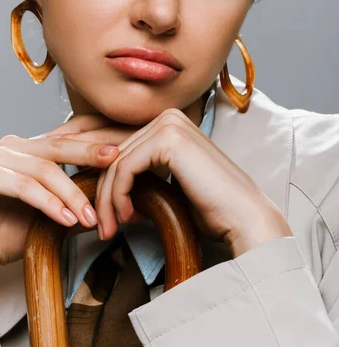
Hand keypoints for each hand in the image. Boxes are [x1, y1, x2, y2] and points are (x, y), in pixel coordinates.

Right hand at [0, 114, 122, 282]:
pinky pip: (23, 185)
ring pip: (43, 169)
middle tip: (119, 161)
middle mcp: (12, 146)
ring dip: (71, 193)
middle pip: (60, 145)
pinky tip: (66, 219)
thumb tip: (119, 201)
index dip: (99, 138)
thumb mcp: (53, 216)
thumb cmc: (7, 233)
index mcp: (30, 148)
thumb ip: (78, 202)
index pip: (69, 136)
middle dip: (92, 154)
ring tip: (91, 216)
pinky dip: (47, 203)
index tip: (130, 145)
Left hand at [87, 108, 291, 255]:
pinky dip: (118, 196)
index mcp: (169, 124)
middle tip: (102, 226)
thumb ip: (142, 174)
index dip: (104, 181)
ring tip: (110, 228)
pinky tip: (127, 217)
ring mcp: (168, 124)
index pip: (121, 149)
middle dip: (103, 193)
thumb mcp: (168, 184)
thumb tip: (107, 185)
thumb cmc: (211, 207)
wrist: (243, 216)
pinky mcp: (167, 139)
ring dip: (108, 200)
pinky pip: (124, 168)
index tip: (103, 214)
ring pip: (115, 163)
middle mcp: (168, 117)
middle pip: (114, 155)